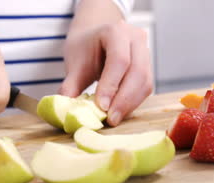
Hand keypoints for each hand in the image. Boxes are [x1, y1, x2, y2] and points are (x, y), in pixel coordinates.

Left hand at [59, 0, 152, 126]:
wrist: (94, 38)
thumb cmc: (84, 48)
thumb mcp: (74, 64)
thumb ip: (70, 86)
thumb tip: (65, 109)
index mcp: (115, 31)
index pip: (119, 60)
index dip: (111, 85)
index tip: (101, 107)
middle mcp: (135, 38)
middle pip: (137, 71)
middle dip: (124, 99)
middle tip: (110, 119)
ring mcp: (145, 52)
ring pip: (145, 81)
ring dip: (130, 104)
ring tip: (113, 119)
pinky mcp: (148, 67)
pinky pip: (146, 87)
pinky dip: (133, 103)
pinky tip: (119, 112)